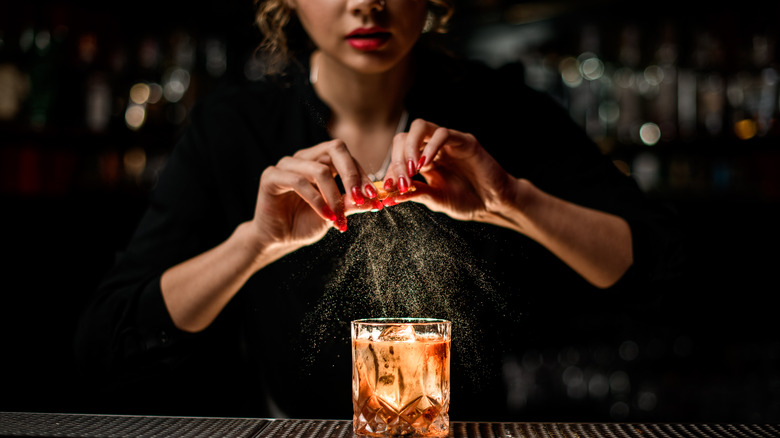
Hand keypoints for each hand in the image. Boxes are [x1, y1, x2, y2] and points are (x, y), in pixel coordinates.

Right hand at [251, 139, 382, 250]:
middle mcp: (304, 157)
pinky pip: (299, 182)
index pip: (346, 155)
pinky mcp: (271, 176)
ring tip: (338, 217)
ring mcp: (286, 164)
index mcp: (320, 160)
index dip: (361, 174)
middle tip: (361, 198)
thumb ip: (352, 203)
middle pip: (335, 149)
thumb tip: (374, 199)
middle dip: (352, 175)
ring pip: (319, 169)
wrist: (279, 239)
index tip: (373, 196)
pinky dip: (317, 201)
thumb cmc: (305, 222)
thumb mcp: (335, 213)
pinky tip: (325, 215)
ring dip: (334, 196)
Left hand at [382, 119, 516, 223]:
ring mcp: (447, 142)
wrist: (493, 203)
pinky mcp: (463, 141)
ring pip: (420, 127)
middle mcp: (432, 148)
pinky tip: (426, 164)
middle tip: (400, 180)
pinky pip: (442, 134)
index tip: (388, 188)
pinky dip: (431, 146)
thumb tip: (389, 196)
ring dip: (410, 147)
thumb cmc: (466, 201)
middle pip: (404, 137)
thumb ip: (415, 193)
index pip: (398, 155)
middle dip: (397, 159)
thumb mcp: (436, 199)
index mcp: (422, 161)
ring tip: (411, 169)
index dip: (390, 169)